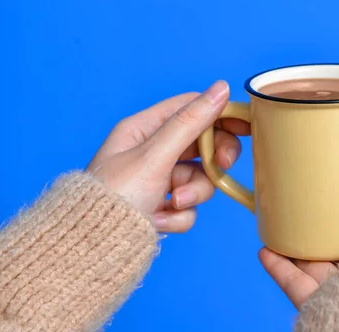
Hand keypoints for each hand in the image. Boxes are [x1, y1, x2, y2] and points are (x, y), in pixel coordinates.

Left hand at [86, 81, 249, 232]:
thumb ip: (190, 123)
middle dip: (212, 160)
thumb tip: (221, 88)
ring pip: (200, 179)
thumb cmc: (114, 197)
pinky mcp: (161, 207)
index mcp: (144, 129)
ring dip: (192, 194)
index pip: (192, 108)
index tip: (246, 126)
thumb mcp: (155, 156)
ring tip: (172, 204)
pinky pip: (188, 206)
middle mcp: (152, 152)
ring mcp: (158, 181)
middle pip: (202, 145)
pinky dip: (178, 216)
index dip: (220, 115)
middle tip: (221, 166)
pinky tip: (157, 221)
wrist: (92, 250)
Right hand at [258, 189, 338, 308]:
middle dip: (317, 237)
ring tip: (276, 227)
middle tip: (302, 214)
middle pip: (331, 255)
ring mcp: (337, 293)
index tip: (335, 207)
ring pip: (308, 268)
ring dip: (290, 249)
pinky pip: (292, 283)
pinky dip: (277, 267)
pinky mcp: (317, 304)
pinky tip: (265, 249)